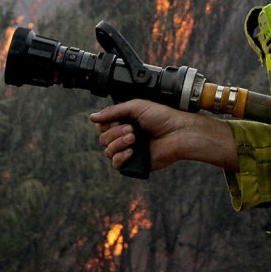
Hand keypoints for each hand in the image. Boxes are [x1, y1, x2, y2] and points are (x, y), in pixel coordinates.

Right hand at [90, 99, 236, 172]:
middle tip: (132, 129)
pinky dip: (121, 157)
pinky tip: (131, 151)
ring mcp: (129, 150)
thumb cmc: (161, 117)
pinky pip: (116, 164)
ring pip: (108, 151)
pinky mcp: (134, 163)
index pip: (103, 126)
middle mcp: (125, 137)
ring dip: (118, 143)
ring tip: (134, 138)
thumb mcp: (135, 107)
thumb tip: (92, 117)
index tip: (118, 120)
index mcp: (125, 122)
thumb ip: (113, 111)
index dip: (106, 124)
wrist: (178, 132)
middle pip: (103, 139)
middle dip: (115, 133)